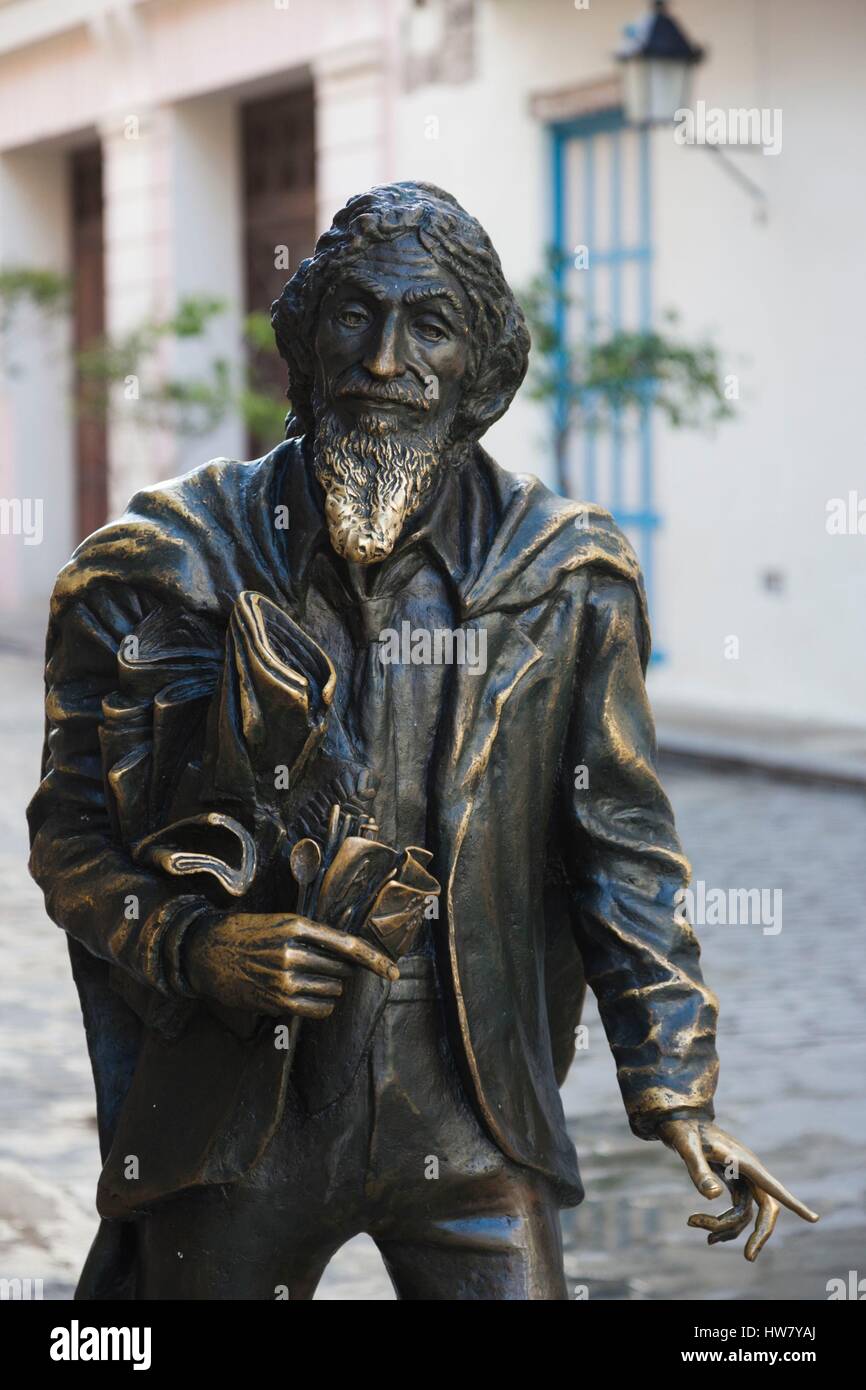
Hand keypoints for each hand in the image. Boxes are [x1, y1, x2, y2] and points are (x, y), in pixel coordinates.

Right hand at [184, 911, 398, 1018]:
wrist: (207, 952)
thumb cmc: (246, 933)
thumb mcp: (279, 921)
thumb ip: (311, 933)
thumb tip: (347, 952)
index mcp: (295, 926)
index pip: (347, 945)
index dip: (374, 959)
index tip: (393, 970)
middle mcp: (292, 952)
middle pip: (342, 969)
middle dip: (343, 970)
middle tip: (326, 965)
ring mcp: (284, 980)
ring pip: (332, 991)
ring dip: (331, 988)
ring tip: (310, 978)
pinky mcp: (276, 1001)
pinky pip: (317, 1009)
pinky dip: (322, 1005)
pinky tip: (312, 997)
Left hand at [658, 1117, 818, 1260]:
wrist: (679, 1119)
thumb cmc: (684, 1130)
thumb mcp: (687, 1147)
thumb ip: (699, 1171)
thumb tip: (714, 1198)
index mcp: (745, 1162)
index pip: (774, 1188)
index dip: (794, 1204)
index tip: (814, 1218)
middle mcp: (749, 1172)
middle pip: (767, 1208)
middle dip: (759, 1234)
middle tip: (749, 1258)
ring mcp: (743, 1178)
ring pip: (746, 1213)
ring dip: (724, 1226)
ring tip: (692, 1222)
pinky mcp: (733, 1182)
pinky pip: (737, 1210)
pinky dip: (723, 1223)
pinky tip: (704, 1231)